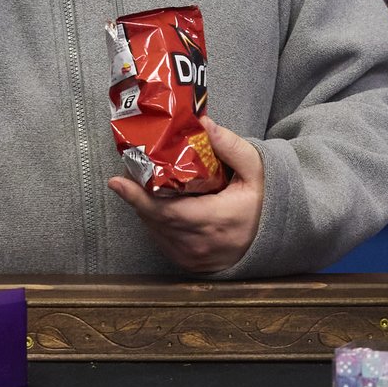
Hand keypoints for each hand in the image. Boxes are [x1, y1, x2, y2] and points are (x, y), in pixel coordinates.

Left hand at [110, 123, 264, 275]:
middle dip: (138, 194)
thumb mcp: (253, 170)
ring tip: (144, 183)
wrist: (270, 238)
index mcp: (216, 220)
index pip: (168, 212)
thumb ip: (230, 146)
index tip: (117, 182)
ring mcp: (190, 258)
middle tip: (130, 171)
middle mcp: (199, 244)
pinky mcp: (185, 263)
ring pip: (154, 229)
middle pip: (155, 218)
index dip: (138, 197)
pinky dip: (155, 220)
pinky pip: (160, 239)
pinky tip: (159, 204)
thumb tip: (204, 123)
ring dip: (145, 206)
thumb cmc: (259, 201)